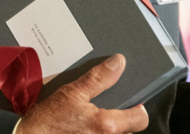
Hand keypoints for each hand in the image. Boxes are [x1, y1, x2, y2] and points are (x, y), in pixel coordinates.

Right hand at [16, 54, 148, 133]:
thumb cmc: (48, 120)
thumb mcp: (72, 92)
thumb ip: (99, 78)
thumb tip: (119, 62)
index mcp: (107, 125)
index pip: (141, 118)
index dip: (138, 108)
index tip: (132, 103)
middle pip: (129, 131)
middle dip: (121, 120)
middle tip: (107, 109)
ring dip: (108, 129)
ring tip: (91, 119)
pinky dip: (95, 133)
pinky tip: (83, 129)